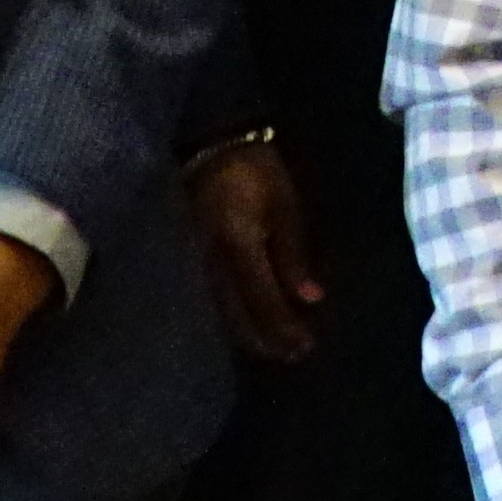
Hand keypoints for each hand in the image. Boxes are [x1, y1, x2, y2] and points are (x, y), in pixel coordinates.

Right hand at [186, 138, 321, 362]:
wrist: (209, 146)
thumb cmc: (254, 171)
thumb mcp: (283, 204)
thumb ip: (293, 253)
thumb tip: (311, 298)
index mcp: (238, 245)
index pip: (262, 300)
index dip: (284, 327)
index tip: (306, 346)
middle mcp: (211, 262)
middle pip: (238, 317)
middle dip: (267, 341)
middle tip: (294, 355)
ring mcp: (196, 263)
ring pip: (222, 314)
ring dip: (250, 335)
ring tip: (277, 349)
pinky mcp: (190, 260)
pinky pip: (212, 300)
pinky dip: (233, 319)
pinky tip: (249, 327)